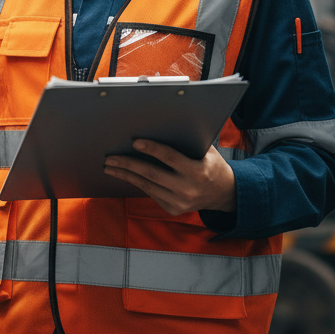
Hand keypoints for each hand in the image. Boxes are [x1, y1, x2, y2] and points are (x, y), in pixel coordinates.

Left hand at [104, 140, 235, 215]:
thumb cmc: (212, 165)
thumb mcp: (208, 151)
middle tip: (110, 158)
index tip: (135, 142)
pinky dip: (137, 183)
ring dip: (126, 175)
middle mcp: (187, 189)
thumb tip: (163, 124)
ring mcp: (179, 202)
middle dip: (128, 165)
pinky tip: (125, 174)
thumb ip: (189, 140)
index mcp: (197, 172)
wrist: (223, 194)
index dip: (152, 149)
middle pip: (151, 174)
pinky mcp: (172, 209)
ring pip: (146, 186)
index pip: (170, 158)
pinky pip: (150, 193)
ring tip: (110, 166)